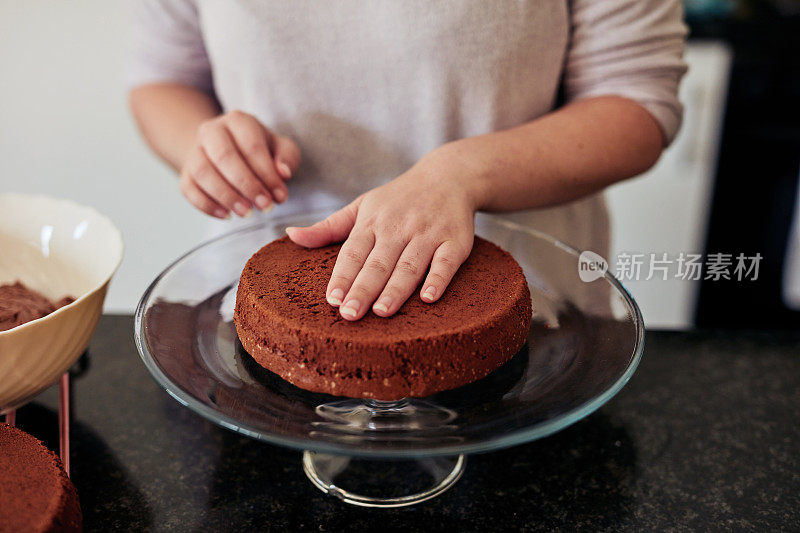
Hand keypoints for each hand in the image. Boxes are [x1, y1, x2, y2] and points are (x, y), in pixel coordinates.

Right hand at [179, 110, 300, 217]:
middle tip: (265, 207)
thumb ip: (288, 157)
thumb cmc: (259, 151)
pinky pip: (189, 189)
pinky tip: (227, 215)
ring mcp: (194, 150)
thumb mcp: (280, 148)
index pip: (251, 146)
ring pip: (202, 173)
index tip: (280, 196)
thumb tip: (284, 173)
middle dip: (247, 185)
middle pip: (224, 157)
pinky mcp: (185, 172)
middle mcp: (211, 131)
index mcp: (238, 120)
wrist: (226, 151)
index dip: (267, 174)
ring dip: (226, 196)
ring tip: (247, 213)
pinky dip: (206, 205)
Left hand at [286, 148, 481, 319]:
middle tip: (349, 314)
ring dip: (396, 288)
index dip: (342, 275)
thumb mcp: (361, 206)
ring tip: (381, 311)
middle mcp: (398, 227)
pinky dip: (438, 278)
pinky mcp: (455, 241)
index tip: (331, 299)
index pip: (353, 252)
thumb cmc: (398, 198)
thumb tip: (290, 235)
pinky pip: (446, 262)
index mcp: (372, 221)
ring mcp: (427, 234)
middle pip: (378, 262)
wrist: (448, 176)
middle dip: (363, 288)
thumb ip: (328, 227)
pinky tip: (429, 297)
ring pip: (409, 264)